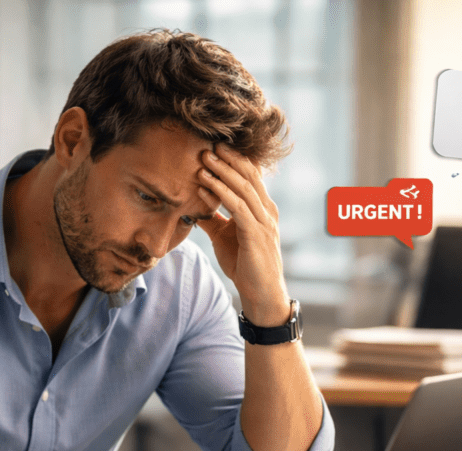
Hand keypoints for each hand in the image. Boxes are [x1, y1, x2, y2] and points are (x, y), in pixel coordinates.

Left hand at [197, 144, 289, 326]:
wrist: (261, 294)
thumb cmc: (245, 266)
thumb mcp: (225, 238)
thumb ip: (214, 220)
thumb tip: (195, 207)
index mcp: (262, 208)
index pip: (250, 176)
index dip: (234, 160)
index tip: (215, 146)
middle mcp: (267, 211)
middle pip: (248, 175)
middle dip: (228, 158)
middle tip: (209, 143)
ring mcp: (264, 221)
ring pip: (242, 187)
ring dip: (222, 171)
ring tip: (204, 157)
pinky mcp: (255, 234)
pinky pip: (237, 207)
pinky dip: (220, 192)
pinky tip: (205, 183)